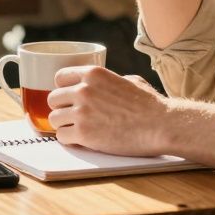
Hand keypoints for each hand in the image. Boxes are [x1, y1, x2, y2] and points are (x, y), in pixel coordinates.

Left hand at [47, 65, 170, 155]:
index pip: (60, 77)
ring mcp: (82, 112)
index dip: (64, 88)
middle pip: (53, 99)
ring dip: (64, 125)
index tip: (69, 97)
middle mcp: (83, 90)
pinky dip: (70, 140)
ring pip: (54, 119)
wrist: (161, 125)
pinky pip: (62, 137)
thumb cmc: (150, 104)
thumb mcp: (129, 80)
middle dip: (62, 108)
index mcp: (93, 74)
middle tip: (74, 117)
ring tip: (78, 130)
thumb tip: (103, 86)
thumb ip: (110, 81)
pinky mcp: (84, 134)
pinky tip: (81, 140)